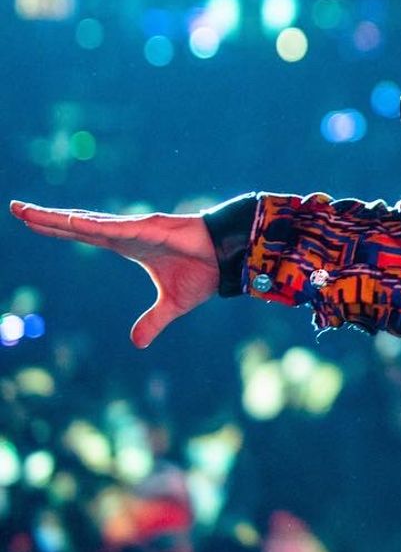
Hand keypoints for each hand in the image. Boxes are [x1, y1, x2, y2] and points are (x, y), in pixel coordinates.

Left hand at [9, 200, 218, 348]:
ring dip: (57, 218)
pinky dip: (91, 225)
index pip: (81, 236)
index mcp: (124, 245)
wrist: (228, 260)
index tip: (29, 222)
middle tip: (15, 207)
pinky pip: (114, 228)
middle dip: (45, 217)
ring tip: (29, 212)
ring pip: (87, 223)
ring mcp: (134, 229)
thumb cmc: (203, 273)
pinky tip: (71, 221)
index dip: (55, 229)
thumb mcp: (171, 305)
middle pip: (76, 224)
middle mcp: (123, 233)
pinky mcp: (148, 228)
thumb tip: (136, 344)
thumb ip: (152, 321)